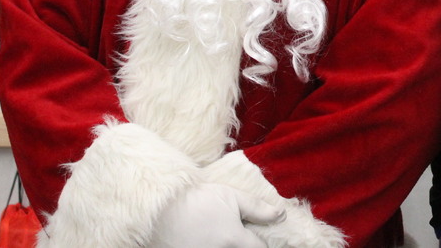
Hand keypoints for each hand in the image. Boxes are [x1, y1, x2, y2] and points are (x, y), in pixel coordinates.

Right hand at [149, 182, 283, 247]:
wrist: (158, 207)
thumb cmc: (197, 199)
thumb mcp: (231, 197)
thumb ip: (258, 208)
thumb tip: (281, 216)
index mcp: (234, 240)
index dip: (260, 242)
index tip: (256, 236)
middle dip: (245, 245)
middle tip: (232, 235)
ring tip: (220, 237)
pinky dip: (210, 247)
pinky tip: (206, 240)